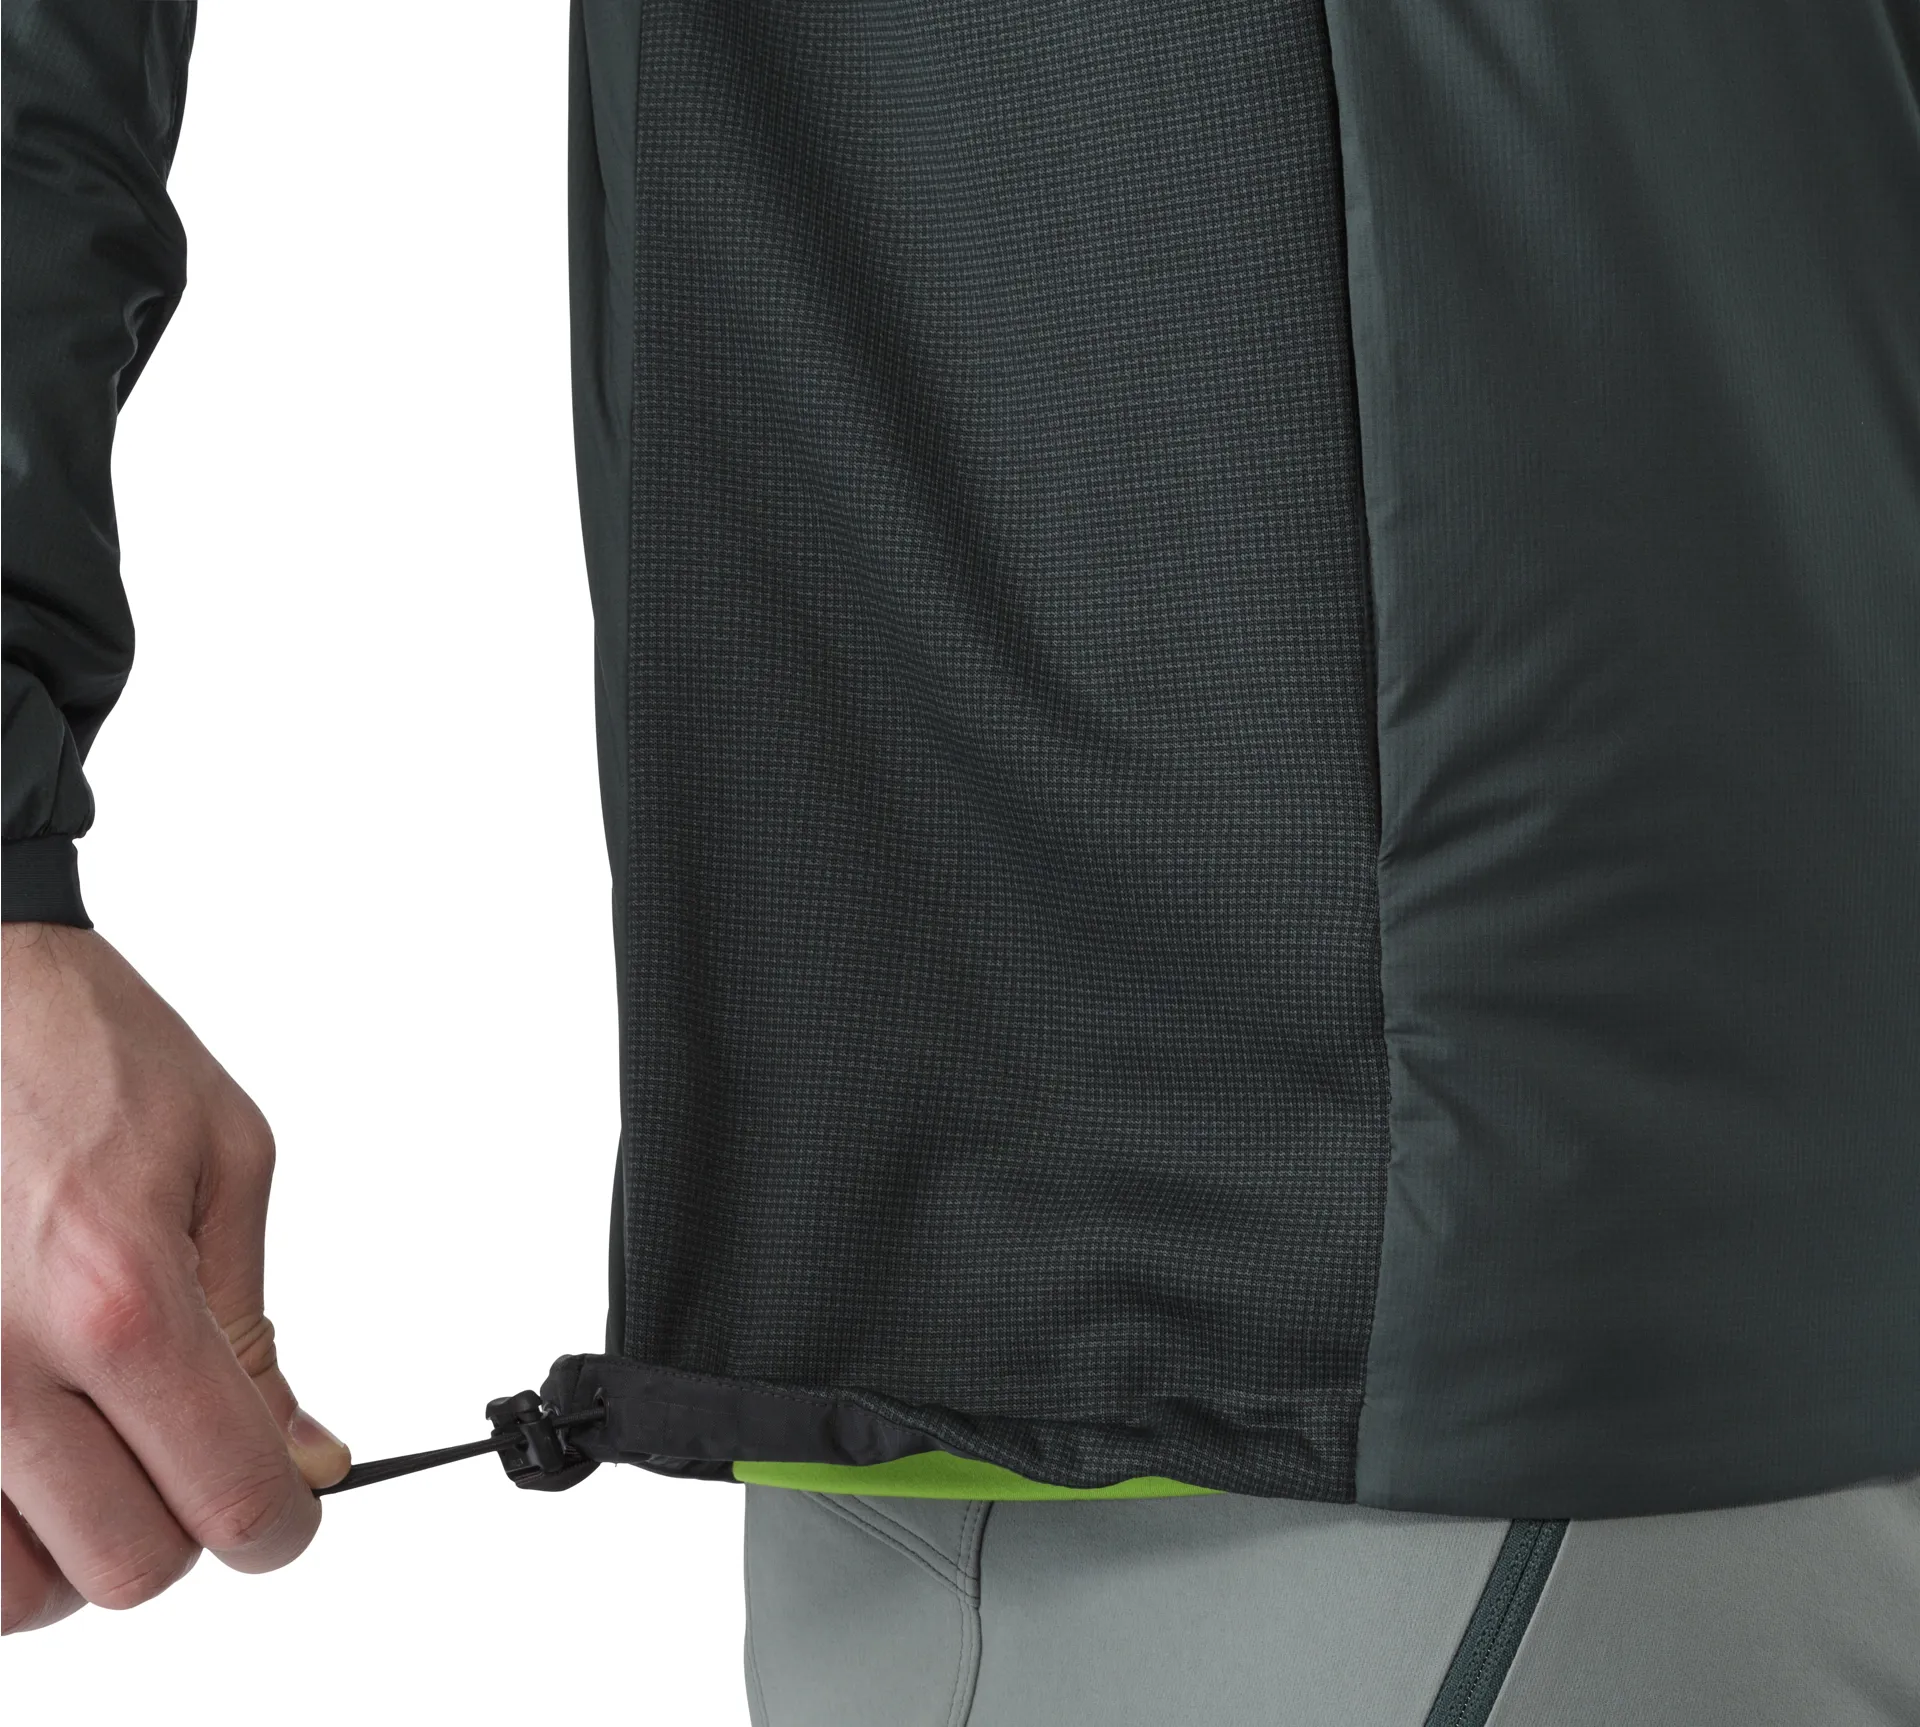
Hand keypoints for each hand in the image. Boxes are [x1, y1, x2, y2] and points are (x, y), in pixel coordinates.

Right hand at [2, 922, 348, 1633]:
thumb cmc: (80, 1049)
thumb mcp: (222, 1163)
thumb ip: (254, 1331)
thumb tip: (301, 1454)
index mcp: (119, 1299)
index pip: (228, 1497)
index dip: (282, 1524)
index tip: (289, 1506)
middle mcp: (0, 1366)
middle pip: (123, 1569)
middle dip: (185, 1530)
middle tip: (192, 1456)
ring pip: (12, 1593)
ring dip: (74, 1548)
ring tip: (99, 1456)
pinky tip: (28, 1451)